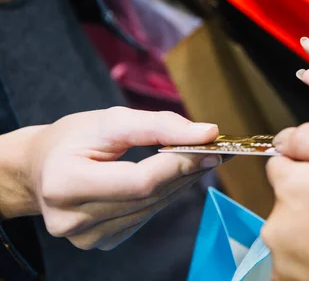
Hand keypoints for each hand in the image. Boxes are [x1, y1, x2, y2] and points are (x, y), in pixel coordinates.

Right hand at [0, 107, 219, 250]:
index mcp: (65, 184)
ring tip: (195, 159)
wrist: (40, 169)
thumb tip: (207, 132)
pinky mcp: (99, 242)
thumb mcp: (110, 121)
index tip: (211, 147)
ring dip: (179, 183)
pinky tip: (169, 177)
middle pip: (148, 197)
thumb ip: (159, 125)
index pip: (139, 181)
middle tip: (213, 150)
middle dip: (186, 171)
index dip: (179, 165)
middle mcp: (72, 219)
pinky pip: (144, 217)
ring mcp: (85, 237)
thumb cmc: (72, 139)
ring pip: (151, 208)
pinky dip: (162, 195)